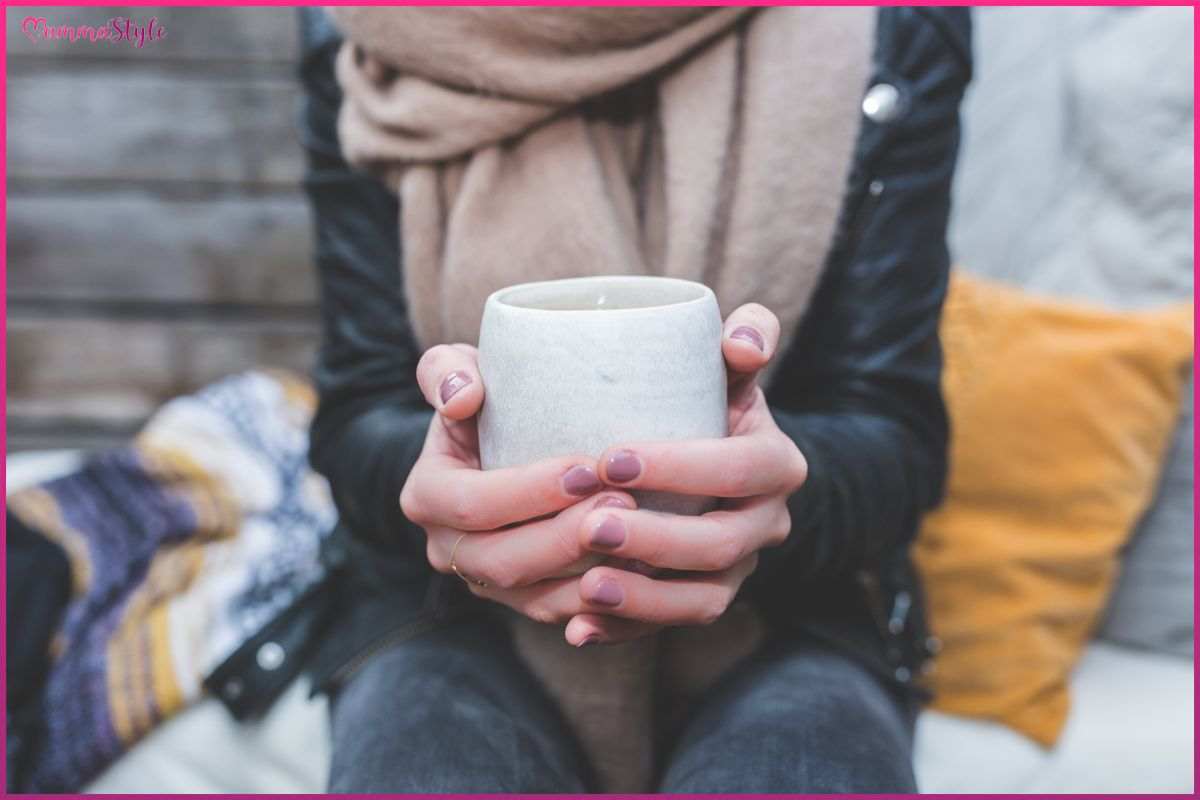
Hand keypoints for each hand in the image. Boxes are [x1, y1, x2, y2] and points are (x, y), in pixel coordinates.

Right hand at [400, 344, 637, 622]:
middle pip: (505, 560)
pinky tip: (645, 570)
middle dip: (566, 536)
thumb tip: (462, 399)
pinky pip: (564, 613)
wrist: (506, 440)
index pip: (472, 504)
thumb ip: (447, 372)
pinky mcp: (525, 600)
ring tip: (643, 535)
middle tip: (624, 501)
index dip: (529, 491)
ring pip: (538, 597)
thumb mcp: (459, 369)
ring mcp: (487, 583)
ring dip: (590, 572)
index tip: (586, 467)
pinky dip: (603, 600)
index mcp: (427, 496)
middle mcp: (447, 548)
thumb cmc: (489, 395)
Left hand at [560, 303, 808, 645]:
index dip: (680, 467)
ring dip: (644, 600)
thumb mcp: (723, 362)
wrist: (701, 455)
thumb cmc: (699, 396)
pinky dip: (625, 631)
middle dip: (655, 539)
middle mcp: (765, 522)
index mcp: (776, 462)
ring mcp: (737, 570)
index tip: (610, 457)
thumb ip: (744, 335)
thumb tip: (742, 342)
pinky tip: (579, 629)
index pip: (739, 468)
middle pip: (720, 544)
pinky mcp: (703, 600)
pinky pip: (669, 628)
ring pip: (702, 600)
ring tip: (586, 586)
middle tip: (589, 524)